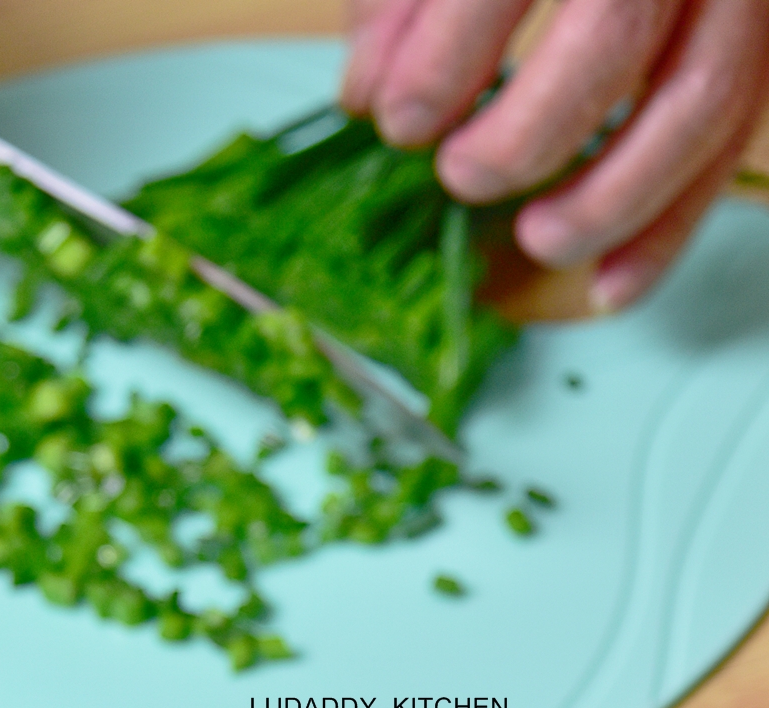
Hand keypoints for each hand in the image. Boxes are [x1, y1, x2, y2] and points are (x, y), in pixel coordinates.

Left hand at [343, 0, 768, 308]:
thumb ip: (400, 2)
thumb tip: (370, 93)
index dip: (447, 58)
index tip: (399, 121)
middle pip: (615, 40)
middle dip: (527, 134)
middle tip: (461, 176)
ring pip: (702, 102)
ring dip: (611, 199)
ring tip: (537, 240)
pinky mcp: (756, 52)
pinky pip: (729, 148)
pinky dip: (667, 231)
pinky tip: (605, 286)